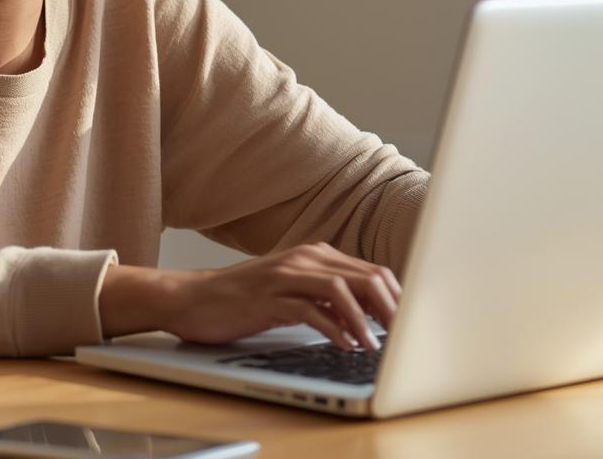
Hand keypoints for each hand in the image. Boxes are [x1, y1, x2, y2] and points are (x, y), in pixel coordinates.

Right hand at [100, 242, 400, 350]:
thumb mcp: (293, 293)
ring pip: (342, 290)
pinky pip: (310, 309)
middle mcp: (305, 259)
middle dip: (390, 309)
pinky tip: (343, 344)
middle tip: (402, 337)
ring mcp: (286, 275)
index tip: (410, 324)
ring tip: (373, 346)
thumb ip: (328, 298)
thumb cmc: (243, 300)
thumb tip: (368, 318)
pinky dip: (333, 328)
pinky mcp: (268, 296)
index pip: (372, 272)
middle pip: (365, 278)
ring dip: (364, 320)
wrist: (193, 298)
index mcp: (316, 255)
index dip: (396, 299)